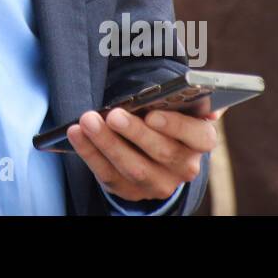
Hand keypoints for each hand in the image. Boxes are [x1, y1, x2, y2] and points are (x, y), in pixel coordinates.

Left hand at [66, 107, 217, 203]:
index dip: (176, 126)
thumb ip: (185, 98)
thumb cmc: (164, 119)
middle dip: (134, 132)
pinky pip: (108, 174)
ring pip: (133, 167)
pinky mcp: (131, 190)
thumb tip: (191, 86)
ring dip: (107, 143)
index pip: (199, 136)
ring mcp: (158, 182)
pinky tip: (76, 134)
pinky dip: (90, 153)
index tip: (152, 114)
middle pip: (162, 153)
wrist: (152, 151)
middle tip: (113, 115)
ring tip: (87, 121)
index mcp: (200, 141)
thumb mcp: (178, 106)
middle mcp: (184, 166)